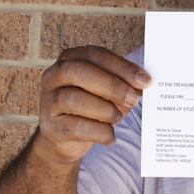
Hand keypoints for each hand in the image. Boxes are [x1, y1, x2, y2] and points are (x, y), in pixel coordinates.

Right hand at [33, 45, 150, 165]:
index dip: (122, 66)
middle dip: (112, 85)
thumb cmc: (91, 106)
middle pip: (80, 72)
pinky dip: (99, 132)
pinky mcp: (51, 127)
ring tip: (118, 117)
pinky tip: (110, 136)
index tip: (144, 80)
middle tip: (134, 99)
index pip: (95, 55)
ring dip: (104, 109)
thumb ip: (122, 82)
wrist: (66, 138)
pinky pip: (75, 127)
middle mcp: (54, 76)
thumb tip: (142, 83)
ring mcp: (48, 101)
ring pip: (74, 99)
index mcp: (70, 59)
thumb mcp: (107, 90)